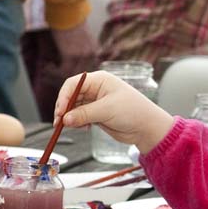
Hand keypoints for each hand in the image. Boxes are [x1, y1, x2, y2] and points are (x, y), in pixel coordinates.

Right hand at [51, 22, 96, 75]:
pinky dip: (55, 71)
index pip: (90, 69)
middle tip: (54, 73)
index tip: (64, 73)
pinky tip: (48, 66)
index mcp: (94, 49)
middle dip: (67, 75)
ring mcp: (83, 55)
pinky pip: (64, 71)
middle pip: (81, 73)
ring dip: (59, 74)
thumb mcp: (80, 37)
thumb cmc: (70, 21)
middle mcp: (91, 54)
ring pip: (72, 74)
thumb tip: (70, 60)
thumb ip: (80, 49)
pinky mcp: (71, 55)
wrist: (67, 11)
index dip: (76, 73)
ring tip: (49, 69)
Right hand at [54, 71, 173, 152]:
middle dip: (64, 109)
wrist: (147, 127)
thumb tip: (65, 119)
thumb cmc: (134, 112)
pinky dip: (77, 123)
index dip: (64, 96)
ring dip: (70, 118)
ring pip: (74, 108)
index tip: (60, 111)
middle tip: (60, 122)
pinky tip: (84, 128)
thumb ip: (84, 114)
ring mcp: (96, 102)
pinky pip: (80, 117)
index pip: (73, 84)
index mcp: (100, 80)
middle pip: (71, 96)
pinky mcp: (97, 114)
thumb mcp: (107, 110)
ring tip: (74, 126)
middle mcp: (96, 89)